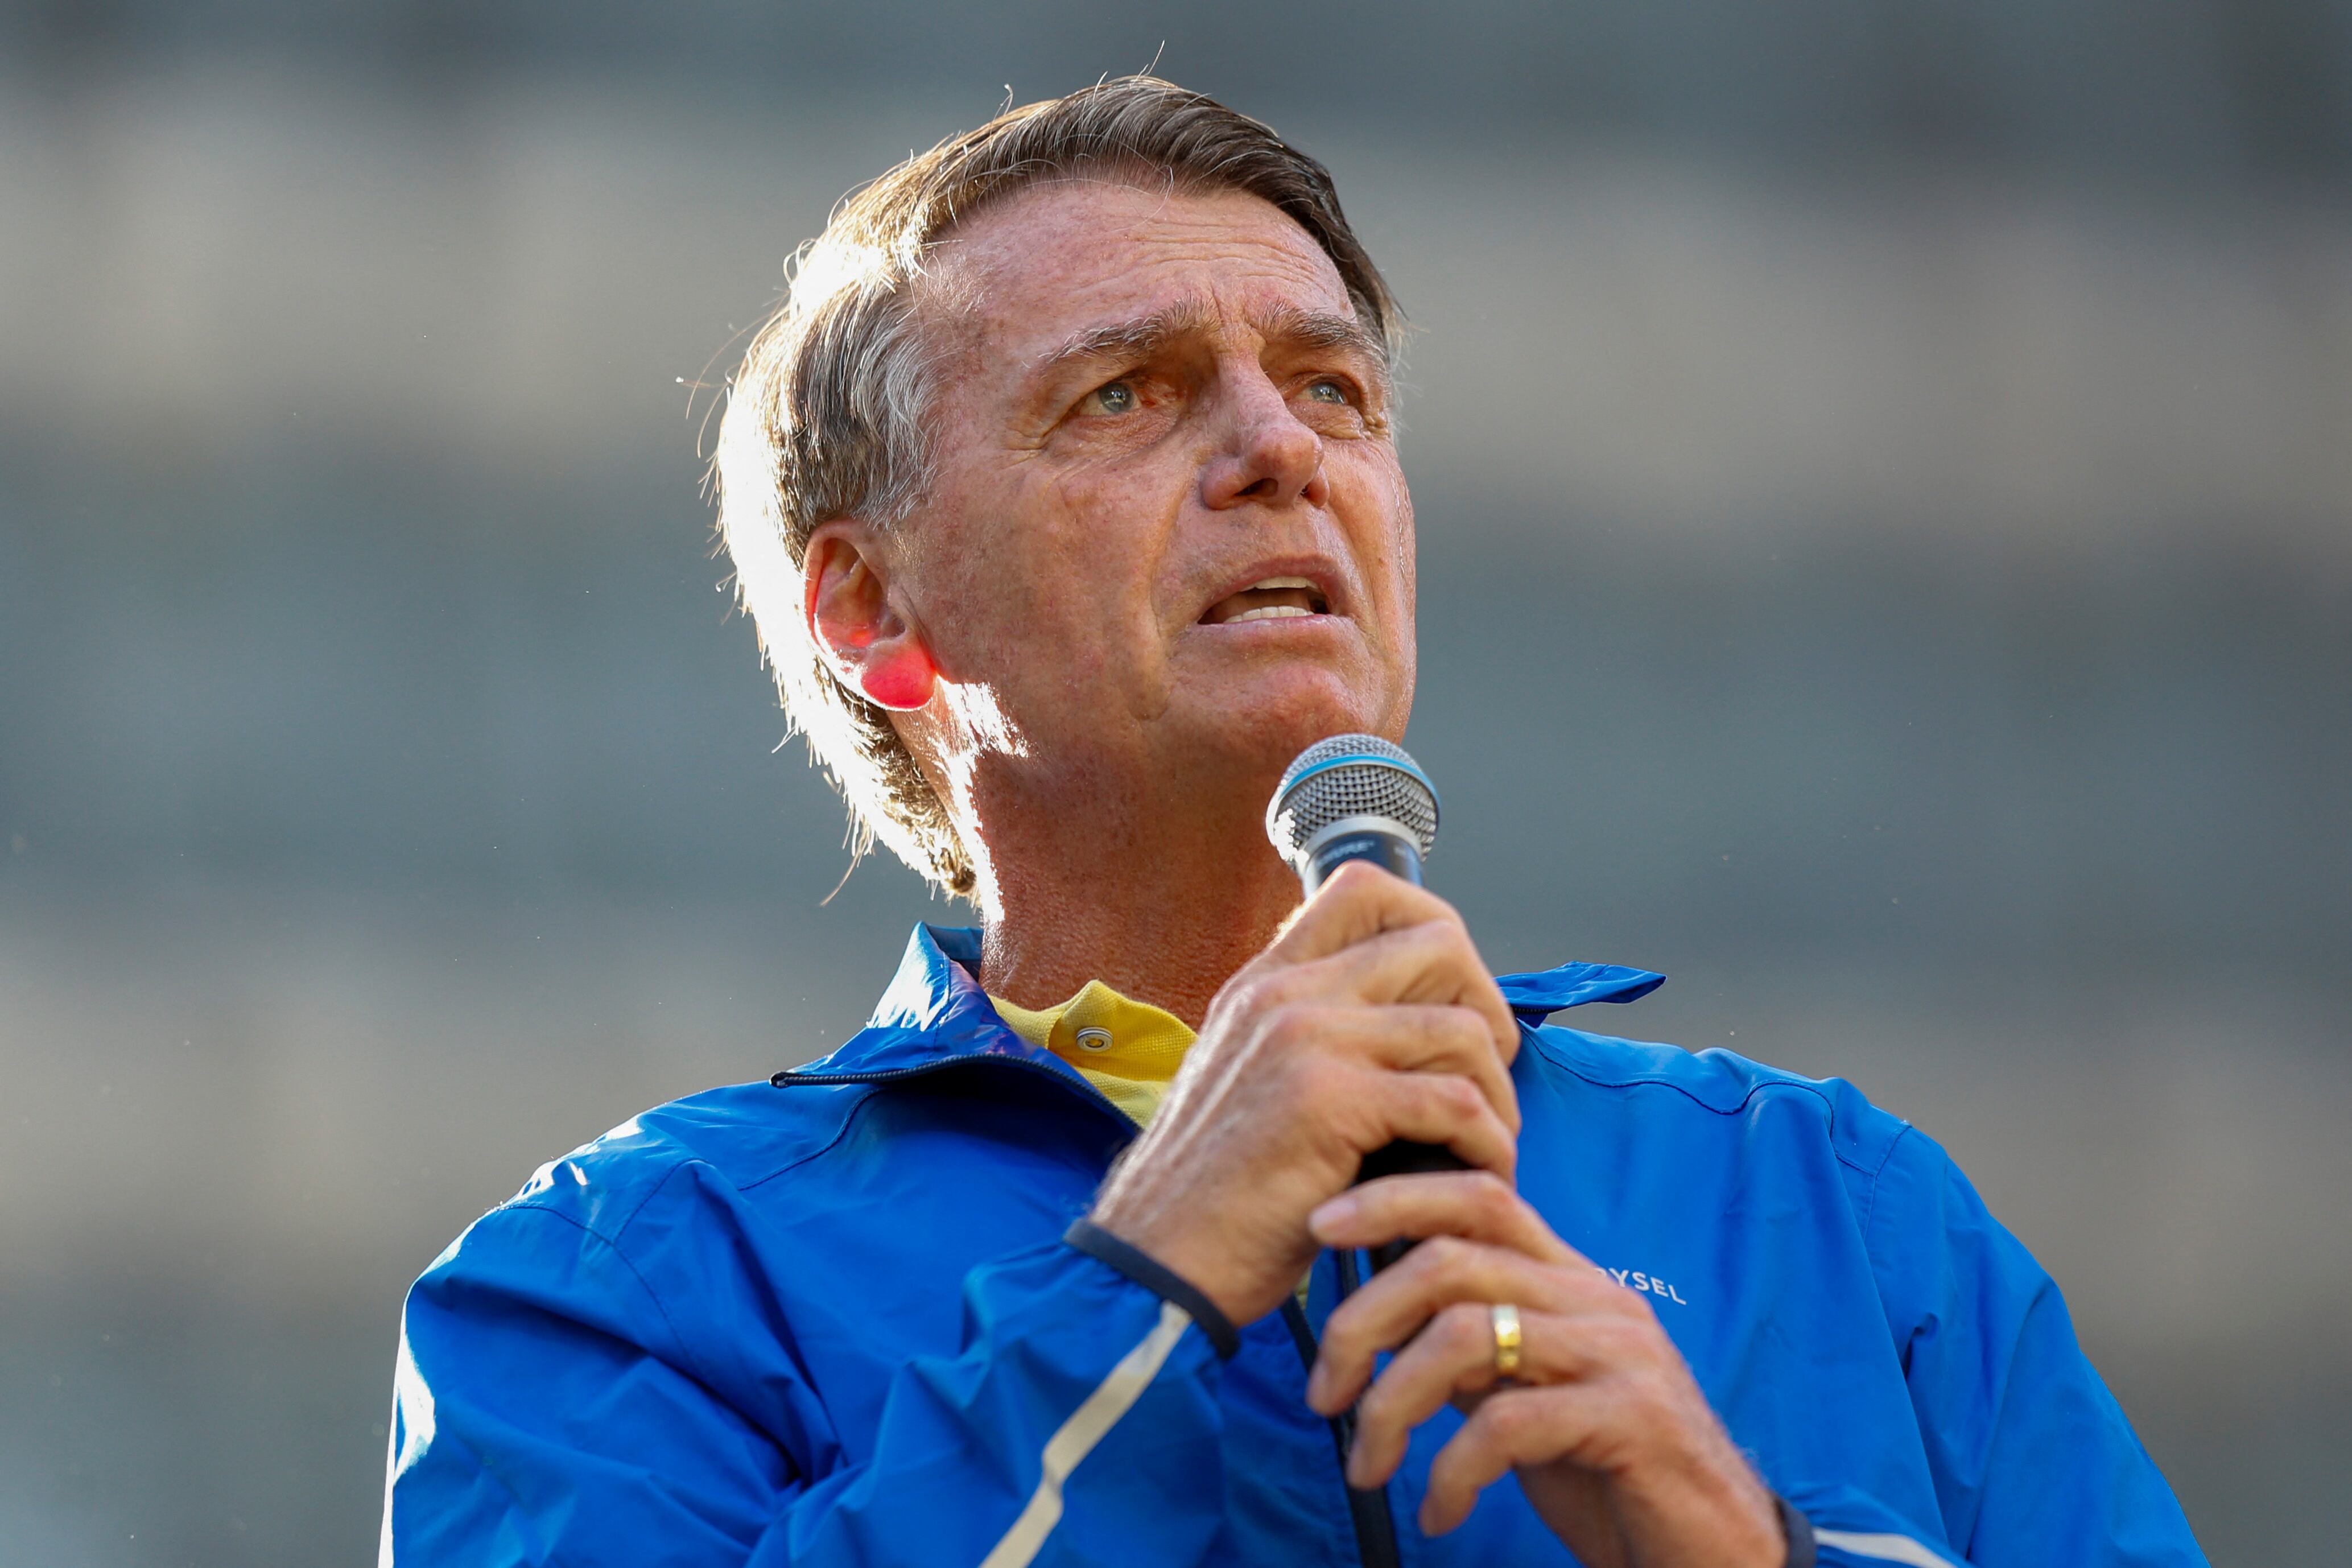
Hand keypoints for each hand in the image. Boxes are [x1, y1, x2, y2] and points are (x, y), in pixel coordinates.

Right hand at [1085, 861, 1520, 1325]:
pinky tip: (1475, 1177)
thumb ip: (1314, 1039)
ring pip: (1461, 1029)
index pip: (1366, 889)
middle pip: (1438, 941)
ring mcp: (1306, 1039)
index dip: (1433, 927)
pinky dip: (1487, 1145)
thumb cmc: (1214, 1196)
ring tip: (1486, 1145)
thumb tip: (1414, 1027)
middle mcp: (1285, 993)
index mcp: (1265, 983)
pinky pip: (1456, 1103)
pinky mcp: (1330, 1101)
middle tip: (1485, 1078)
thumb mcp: (1251, 1084)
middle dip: (1486, 1008)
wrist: (1157, 1263)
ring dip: (1495, 1094)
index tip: (1454, 999)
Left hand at [1306, 1172, 1783, 1567]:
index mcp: (1571, 1281)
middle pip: (1451, 1259)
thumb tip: (1385, 1312)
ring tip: (1368, 1466)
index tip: (1320, 1226)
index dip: (1393, 1199)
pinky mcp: (1631, 1418)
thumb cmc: (1610, 1475)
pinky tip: (1439, 1512)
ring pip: (1464, 1335)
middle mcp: (1597, 1300)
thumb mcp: (1528, 1395)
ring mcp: (1618, 1354)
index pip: (1479, 1197)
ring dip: (1393, 1406)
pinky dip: (1451, 1472)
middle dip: (1364, 1321)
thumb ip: (1474, 1348)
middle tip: (1323, 1392)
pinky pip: (1506, 1423)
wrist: (1711, 1553)